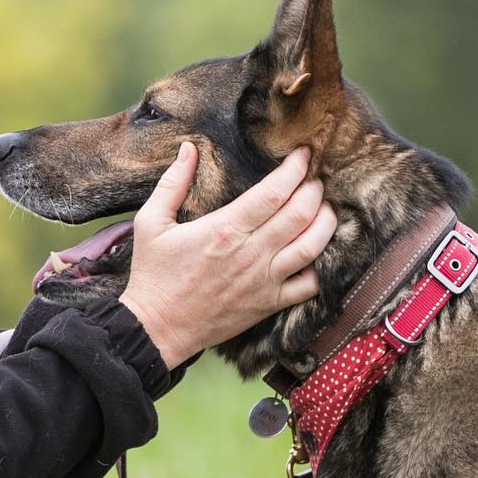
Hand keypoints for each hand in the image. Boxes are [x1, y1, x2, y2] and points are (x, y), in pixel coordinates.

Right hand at [118, 143, 334, 368]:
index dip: (295, 168)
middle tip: (314, 178)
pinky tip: (320, 251)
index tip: (303, 153)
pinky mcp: (269, 303)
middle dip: (315, 190)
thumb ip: (172, 184)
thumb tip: (188, 149)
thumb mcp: (150, 223)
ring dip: (326, 222)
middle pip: (301, 214)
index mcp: (225, 229)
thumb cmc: (153, 275)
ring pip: (313, 246)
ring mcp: (264, 280)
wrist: (158, 328)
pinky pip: (311, 285)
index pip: (273, 192)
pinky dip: (324, 266)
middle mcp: (251, 253)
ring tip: (325, 208)